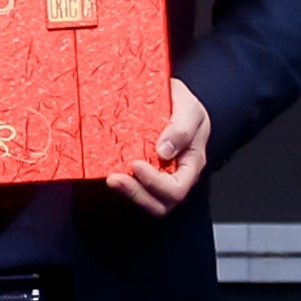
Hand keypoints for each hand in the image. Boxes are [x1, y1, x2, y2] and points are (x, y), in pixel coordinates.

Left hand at [104, 79, 210, 215]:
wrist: (173, 97)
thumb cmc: (184, 106)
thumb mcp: (189, 109)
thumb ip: (182, 128)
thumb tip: (164, 151)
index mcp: (191, 164)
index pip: (177, 188)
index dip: (155, 183)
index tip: (136, 165)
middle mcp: (176, 175)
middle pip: (160, 203)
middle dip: (136, 194)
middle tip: (116, 178)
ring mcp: (159, 176)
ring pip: (146, 199)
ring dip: (127, 192)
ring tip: (112, 178)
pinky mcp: (142, 172)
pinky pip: (134, 186)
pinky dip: (122, 183)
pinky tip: (108, 169)